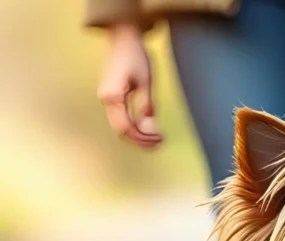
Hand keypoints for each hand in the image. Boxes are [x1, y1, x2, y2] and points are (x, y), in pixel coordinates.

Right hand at [97, 23, 162, 148]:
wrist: (123, 38)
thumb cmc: (136, 57)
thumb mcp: (146, 83)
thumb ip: (147, 107)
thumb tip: (149, 131)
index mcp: (112, 96)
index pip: (126, 128)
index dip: (143, 139)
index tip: (160, 139)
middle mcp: (105, 99)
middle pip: (122, 131)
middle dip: (141, 140)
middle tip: (161, 141)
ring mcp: (106, 99)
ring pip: (121, 127)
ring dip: (139, 135)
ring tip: (158, 137)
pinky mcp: (112, 97)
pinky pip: (121, 118)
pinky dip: (135, 126)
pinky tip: (148, 128)